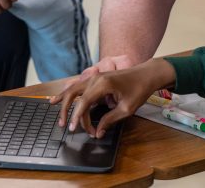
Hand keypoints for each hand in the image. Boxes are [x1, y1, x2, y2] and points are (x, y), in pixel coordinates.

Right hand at [50, 58, 175, 137]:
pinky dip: (68, 94)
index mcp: (103, 84)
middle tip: (64, 125)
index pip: (84, 102)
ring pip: (73, 89)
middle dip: (66, 110)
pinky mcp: (96, 79)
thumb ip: (110, 120)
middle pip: (73, 94)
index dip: (78, 117)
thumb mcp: (127, 108)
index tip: (75, 129)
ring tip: (57, 115)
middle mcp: (95, 78)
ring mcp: (95, 77)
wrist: (146, 74)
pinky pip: (78, 87)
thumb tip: (99, 131)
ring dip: (64, 102)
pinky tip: (58, 99)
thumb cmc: (139, 89)